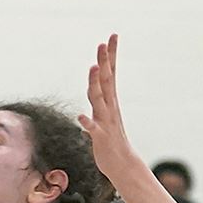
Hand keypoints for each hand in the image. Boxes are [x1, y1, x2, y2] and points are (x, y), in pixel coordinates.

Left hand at [78, 34, 137, 181]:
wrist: (122, 166)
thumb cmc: (109, 141)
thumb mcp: (101, 117)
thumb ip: (97, 103)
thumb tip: (93, 90)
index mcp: (109, 102)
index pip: (110, 74)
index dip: (110, 56)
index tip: (112, 36)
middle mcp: (109, 108)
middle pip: (106, 81)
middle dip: (104, 62)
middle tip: (103, 43)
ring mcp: (105, 122)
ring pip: (99, 99)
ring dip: (96, 84)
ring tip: (94, 68)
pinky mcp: (101, 138)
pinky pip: (93, 129)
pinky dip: (87, 122)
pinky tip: (80, 117)